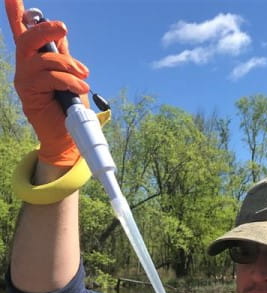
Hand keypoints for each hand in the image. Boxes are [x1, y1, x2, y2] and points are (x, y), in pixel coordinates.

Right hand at [5, 0, 89, 164]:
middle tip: (64, 29)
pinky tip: (81, 87)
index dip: (14, 11)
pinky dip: (68, 80)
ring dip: (68, 65)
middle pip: (28, 40)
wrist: (67, 138)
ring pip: (43, 61)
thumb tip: (61, 35)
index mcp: (35, 60)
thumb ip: (63, 57)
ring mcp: (24, 80)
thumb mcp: (69, 76)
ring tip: (85, 76)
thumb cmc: (68, 107)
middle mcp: (25, 67)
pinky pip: (49, 78)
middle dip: (46, 31)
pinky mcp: (29, 94)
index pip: (20, 30)